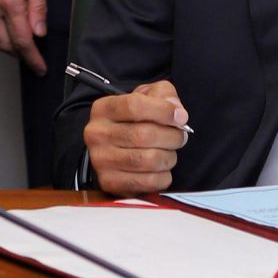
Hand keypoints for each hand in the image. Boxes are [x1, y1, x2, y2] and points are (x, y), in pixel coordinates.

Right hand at [0, 0, 49, 73]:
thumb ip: (38, 7)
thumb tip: (39, 32)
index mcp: (11, 1)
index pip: (22, 41)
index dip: (32, 58)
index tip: (40, 67)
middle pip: (3, 44)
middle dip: (19, 55)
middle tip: (32, 57)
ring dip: (5, 44)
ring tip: (19, 43)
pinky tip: (3, 26)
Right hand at [83, 79, 189, 194]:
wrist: (115, 151)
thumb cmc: (133, 122)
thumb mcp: (146, 97)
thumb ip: (163, 95)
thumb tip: (177, 112)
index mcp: (103, 109)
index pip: (135, 106)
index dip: (164, 111)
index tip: (181, 117)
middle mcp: (97, 134)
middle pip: (144, 135)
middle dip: (172, 136)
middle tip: (180, 137)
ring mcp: (101, 160)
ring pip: (149, 160)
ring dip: (170, 156)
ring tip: (170, 152)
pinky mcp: (110, 182)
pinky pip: (149, 181)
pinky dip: (164, 176)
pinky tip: (161, 169)